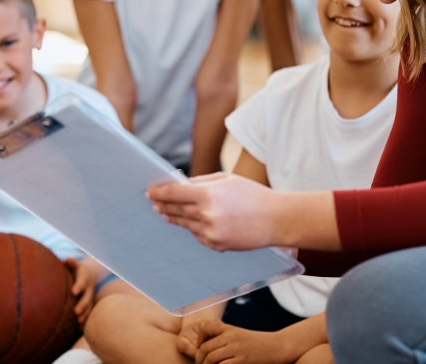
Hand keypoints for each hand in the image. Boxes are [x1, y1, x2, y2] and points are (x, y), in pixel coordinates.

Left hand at [66, 257, 97, 324]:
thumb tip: (68, 260)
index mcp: (84, 278)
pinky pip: (88, 313)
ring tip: (78, 321)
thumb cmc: (76, 270)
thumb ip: (72, 263)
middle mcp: (89, 289)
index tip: (74, 292)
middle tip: (76, 312)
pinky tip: (79, 328)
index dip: (78, 286)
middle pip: (86, 297)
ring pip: (89, 307)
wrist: (90, 274)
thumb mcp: (75, 265)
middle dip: (82, 305)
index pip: (82, 282)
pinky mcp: (89, 304)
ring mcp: (90, 297)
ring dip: (84, 314)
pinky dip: (84, 320)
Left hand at [148, 173, 279, 250]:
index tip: (150, 192)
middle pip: (176, 210)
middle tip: (154, 203)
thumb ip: (201, 183)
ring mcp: (211, 233)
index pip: (174, 194)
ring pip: (185, 224)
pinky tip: (190, 223)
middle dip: (163, 205)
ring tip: (165, 213)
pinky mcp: (216, 245)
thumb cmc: (252, 195)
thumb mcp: (226, 180)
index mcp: (208, 195)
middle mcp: (206, 215)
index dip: (159, 193)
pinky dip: (193, 228)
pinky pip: (198, 235)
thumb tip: (181, 185)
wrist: (275, 220)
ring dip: (174, 217)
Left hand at [179, 318, 292, 363]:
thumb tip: (204, 345)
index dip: (198, 339)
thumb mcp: (239, 336)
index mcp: (229, 329)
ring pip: (211, 358)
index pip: (205, 327)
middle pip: (205, 348)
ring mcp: (236, 349)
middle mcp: (231, 337)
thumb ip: (224, 338)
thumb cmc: (257, 344)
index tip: (197, 348)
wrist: (278, 347)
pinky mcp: (242, 361)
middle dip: (199, 360)